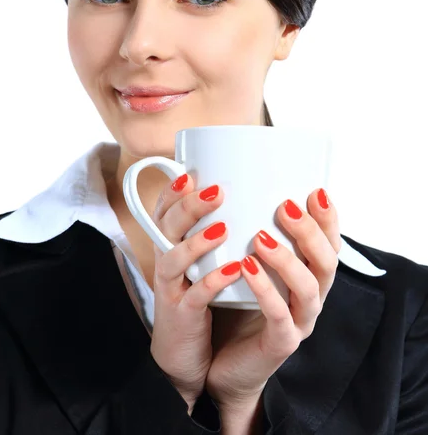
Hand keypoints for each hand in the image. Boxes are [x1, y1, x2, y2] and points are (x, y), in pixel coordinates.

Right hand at [149, 174, 243, 410]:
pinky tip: (232, 269)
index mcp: (171, 246)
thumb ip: (215, 232)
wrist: (184, 354)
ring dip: (196, 241)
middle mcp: (166, 263)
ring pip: (173, 259)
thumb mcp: (201, 262)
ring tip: (222, 227)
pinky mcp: (182, 316)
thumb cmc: (200, 298)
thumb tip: (246, 197)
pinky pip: (195, 296)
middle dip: (188, 207)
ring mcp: (171, 289)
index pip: (164, 211)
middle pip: (165, 227)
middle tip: (216, 191)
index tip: (190, 172)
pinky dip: (212, 281)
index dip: (172, 191)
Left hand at [205, 188, 340, 409]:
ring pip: (308, 288)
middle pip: (326, 262)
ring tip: (261, 236)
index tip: (315, 190)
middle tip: (286, 207)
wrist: (224, 363)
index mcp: (307, 276)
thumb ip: (251, 236)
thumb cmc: (235, 306)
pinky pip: (278, 315)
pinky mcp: (280, 343)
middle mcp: (310, 298)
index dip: (328, 219)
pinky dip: (264, 290)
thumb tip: (238, 190)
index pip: (329, 243)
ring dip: (287, 258)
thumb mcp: (247, 265)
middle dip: (310, 231)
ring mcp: (299, 322)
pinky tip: (247, 267)